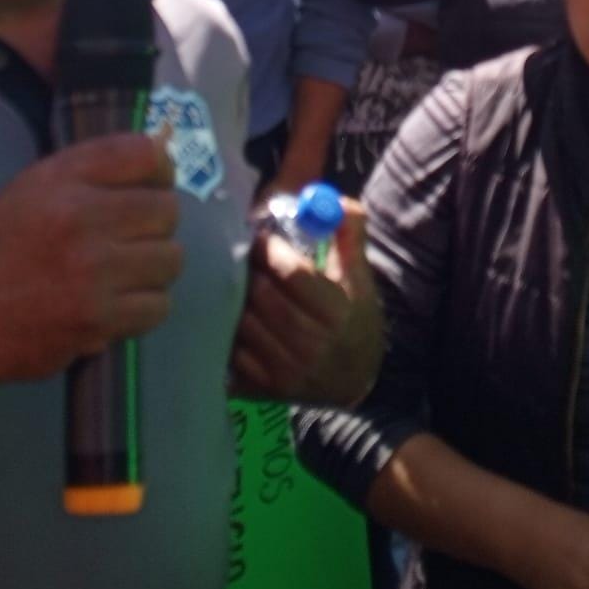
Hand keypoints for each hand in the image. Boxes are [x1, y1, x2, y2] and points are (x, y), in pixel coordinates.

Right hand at [0, 134, 181, 388]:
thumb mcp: (31, 188)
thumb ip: (93, 167)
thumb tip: (164, 151)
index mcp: (61, 180)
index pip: (145, 153)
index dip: (161, 168)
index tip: (154, 184)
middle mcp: (79, 219)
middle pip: (168, 209)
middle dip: (157, 223)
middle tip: (133, 236)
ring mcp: (92, 272)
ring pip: (171, 259)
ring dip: (154, 267)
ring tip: (125, 272)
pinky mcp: (98, 319)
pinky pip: (158, 306)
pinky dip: (145, 306)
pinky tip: (119, 303)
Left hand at [230, 199, 383, 404]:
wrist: (356, 378)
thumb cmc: (354, 317)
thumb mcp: (359, 275)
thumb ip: (350, 233)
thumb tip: (336, 200)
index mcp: (336, 311)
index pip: (292, 273)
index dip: (269, 249)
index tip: (260, 237)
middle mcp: (311, 344)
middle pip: (262, 296)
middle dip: (249, 270)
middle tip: (241, 256)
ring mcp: (286, 370)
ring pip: (244, 322)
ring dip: (235, 299)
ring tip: (236, 284)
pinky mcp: (265, 388)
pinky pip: (233, 352)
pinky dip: (229, 332)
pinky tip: (233, 317)